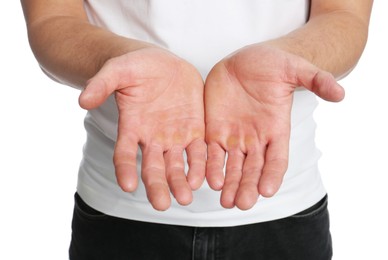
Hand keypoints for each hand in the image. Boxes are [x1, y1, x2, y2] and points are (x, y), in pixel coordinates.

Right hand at [79, 47, 205, 210]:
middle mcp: (152, 138)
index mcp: (131, 127)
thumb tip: (82, 100)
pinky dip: (202, 165)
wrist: (161, 64)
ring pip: (177, 165)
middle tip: (163, 205)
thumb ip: (101, 84)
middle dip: (157, 186)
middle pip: (153, 168)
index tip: (127, 186)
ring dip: (182, 182)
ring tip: (187, 197)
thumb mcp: (117, 70)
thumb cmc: (135, 67)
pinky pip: (199, 150)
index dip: (125, 169)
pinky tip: (207, 178)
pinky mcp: (195, 130)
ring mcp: (174, 136)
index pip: (125, 153)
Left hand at [205, 44, 343, 209]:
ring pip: (231, 166)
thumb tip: (341, 92)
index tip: (267, 191)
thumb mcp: (295, 68)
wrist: (245, 61)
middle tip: (242, 203)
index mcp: (276, 129)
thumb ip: (316, 80)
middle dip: (247, 186)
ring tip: (224, 200)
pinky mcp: (214, 131)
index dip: (273, 174)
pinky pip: (210, 152)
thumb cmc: (272, 65)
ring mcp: (234, 137)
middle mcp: (256, 139)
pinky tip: (205, 179)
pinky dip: (209, 166)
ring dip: (228, 183)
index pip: (277, 158)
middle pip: (253, 169)